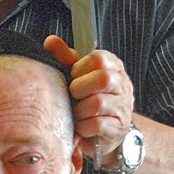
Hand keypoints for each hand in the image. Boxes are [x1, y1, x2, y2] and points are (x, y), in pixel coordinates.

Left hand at [44, 35, 133, 164]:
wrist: (103, 132)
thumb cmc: (87, 97)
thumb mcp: (77, 75)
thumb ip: (65, 57)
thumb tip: (50, 41)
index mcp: (113, 67)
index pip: (98, 58)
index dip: (80, 68)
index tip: (73, 76)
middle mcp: (122, 85)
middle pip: (103, 79)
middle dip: (80, 88)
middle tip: (74, 95)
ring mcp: (123, 107)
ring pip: (97, 103)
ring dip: (79, 110)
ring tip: (77, 113)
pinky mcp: (118, 128)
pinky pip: (96, 125)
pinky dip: (83, 127)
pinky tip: (82, 126)